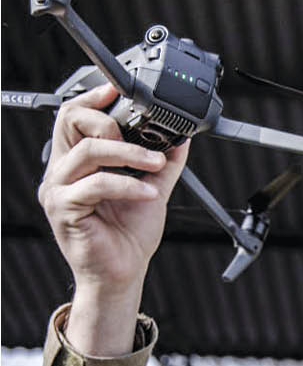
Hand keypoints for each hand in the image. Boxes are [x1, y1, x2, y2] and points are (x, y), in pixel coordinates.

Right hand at [38, 82, 188, 353]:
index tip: (118, 91)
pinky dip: (126, 186)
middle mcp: (61, 172)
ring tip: (155, 165)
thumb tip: (181, 140)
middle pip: (70, 121)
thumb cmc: (129, 237)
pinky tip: (147, 194)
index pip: (73, 116)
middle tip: (140, 138)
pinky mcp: (64, 210)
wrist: (123, 275)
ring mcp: (58, 190)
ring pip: (88, 152)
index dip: (93, 98)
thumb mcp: (151, 191)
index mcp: (76, 163)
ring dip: (128, 154)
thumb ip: (163, 165)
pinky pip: (95, 185)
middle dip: (108, 121)